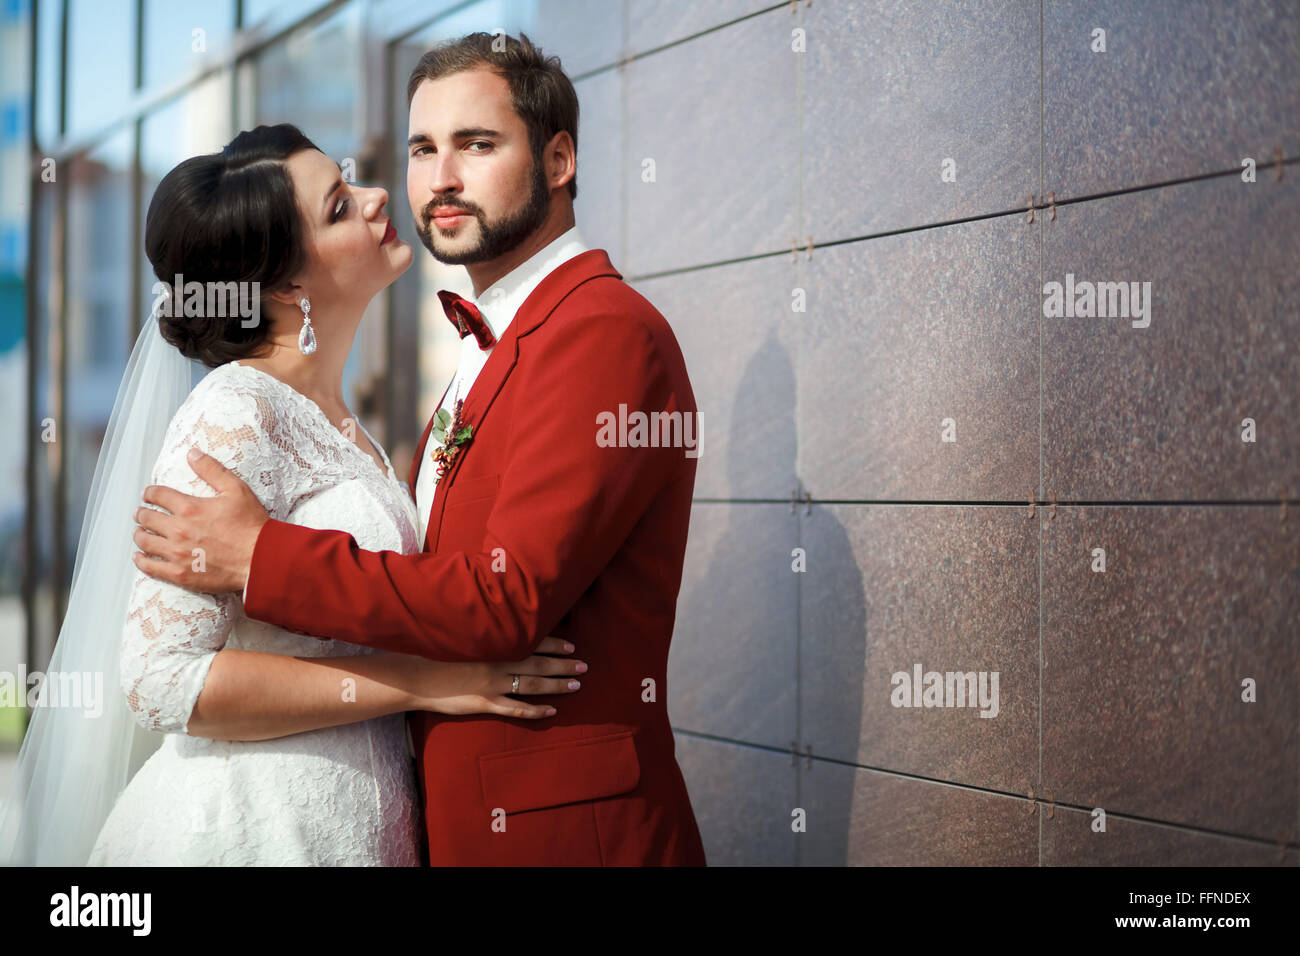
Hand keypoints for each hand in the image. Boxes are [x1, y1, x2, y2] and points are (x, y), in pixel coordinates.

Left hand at [132, 448, 267, 593]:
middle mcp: (178, 530)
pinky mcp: (179, 573)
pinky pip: (150, 567)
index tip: (149, 495)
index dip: (150, 493)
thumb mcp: (236, 490)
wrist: (261, 559)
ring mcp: (177, 553)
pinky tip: (139, 556)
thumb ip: (212, 470)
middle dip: (142, 513)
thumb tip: (192, 453)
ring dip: (139, 534)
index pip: (158, 495)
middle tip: (142, 514)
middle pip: (147, 518)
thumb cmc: (252, 525)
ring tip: (140, 532)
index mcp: (190, 508)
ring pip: (144, 541)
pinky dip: (141, 560)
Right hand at [412, 636, 587, 718]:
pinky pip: (516, 708)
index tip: (572, 645)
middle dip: (564, 664)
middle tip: (584, 666)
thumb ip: (483, 629)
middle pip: (539, 663)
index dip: (554, 643)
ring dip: (556, 685)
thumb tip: (502, 622)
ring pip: (533, 685)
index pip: (532, 641)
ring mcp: (492, 685)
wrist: (414, 674)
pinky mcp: (484, 703)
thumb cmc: (435, 650)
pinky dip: (536, 710)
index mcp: (494, 644)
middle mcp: (498, 663)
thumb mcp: (462, 633)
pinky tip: (552, 711)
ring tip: (576, 685)